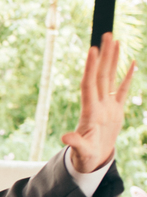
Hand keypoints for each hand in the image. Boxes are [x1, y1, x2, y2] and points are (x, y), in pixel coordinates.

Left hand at [63, 32, 135, 172]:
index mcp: (90, 112)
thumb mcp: (81, 152)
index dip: (91, 68)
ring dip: (112, 60)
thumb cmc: (84, 158)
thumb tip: (65, 138)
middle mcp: (97, 105)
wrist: (91, 161)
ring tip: (114, 41)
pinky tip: (131, 61)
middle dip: (103, 56)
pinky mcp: (116, 110)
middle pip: (101, 75)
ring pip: (111, 78)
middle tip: (106, 35)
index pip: (90, 85)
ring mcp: (107, 106)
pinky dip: (127, 76)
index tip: (92, 50)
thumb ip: (75, 144)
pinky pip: (123, 89)